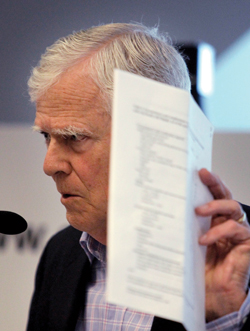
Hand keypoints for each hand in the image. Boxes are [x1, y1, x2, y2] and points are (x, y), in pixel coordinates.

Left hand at [196, 168, 249, 321]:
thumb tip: (163, 209)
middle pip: (224, 195)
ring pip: (232, 207)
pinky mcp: (246, 242)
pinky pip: (235, 229)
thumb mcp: (188, 242)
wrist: (213, 294)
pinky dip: (218, 232)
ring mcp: (237, 231)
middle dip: (215, 182)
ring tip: (198, 211)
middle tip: (204, 175)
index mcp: (212, 219)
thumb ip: (184, 226)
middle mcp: (226, 221)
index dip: (207, 182)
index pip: (211, 195)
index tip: (197, 171)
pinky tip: (204, 239)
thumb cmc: (200, 268)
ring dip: (215, 206)